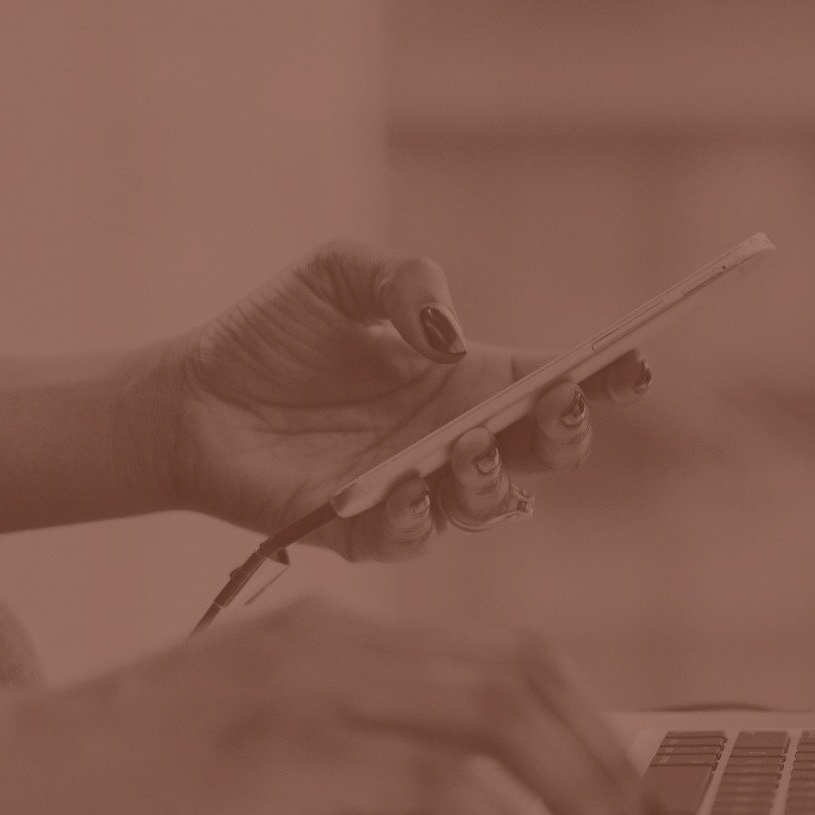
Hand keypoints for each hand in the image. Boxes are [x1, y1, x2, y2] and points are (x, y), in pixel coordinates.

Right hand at [0, 597, 677, 814]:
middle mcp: (335, 641)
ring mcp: (306, 687)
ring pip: (495, 715)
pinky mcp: (276, 753)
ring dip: (576, 791)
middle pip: (523, 677)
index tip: (633, 790)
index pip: (507, 655)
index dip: (588, 721)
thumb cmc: (124, 780)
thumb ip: (368, 773)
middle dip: (605, 759)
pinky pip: (427, 784)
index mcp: (339, 633)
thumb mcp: (272, 760)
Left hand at [146, 240, 652, 558]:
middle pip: (544, 453)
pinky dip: (418, 516)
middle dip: (565, 433)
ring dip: (493, 479)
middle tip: (554, 403)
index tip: (627, 363)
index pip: (552, 382)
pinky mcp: (362, 531)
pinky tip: (406, 483)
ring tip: (468, 443)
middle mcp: (455, 439)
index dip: (599, 377)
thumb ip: (403, 280)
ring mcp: (416, 490)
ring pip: (492, 506)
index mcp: (468, 380)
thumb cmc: (270, 335)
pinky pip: (411, 539)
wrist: (187, 398)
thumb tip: (449, 334)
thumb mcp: (338, 274)